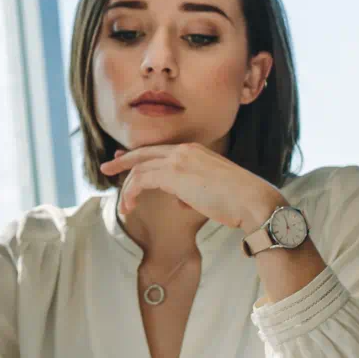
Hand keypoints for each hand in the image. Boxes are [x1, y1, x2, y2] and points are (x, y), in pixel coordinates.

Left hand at [100, 144, 282, 232]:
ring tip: (125, 207)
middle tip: (107, 167)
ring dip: (128, 188)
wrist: (251, 200)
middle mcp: (184, 150)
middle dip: (123, 161)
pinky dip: (131, 193)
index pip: (160, 150)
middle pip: (144, 153)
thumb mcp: (211, 190)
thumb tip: (179, 199)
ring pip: (140, 169)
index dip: (141, 156)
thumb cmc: (237, 200)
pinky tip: (130, 207)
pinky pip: (141, 180)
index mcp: (195, 151)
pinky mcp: (173, 173)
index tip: (125, 160)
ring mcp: (178, 159)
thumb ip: (192, 191)